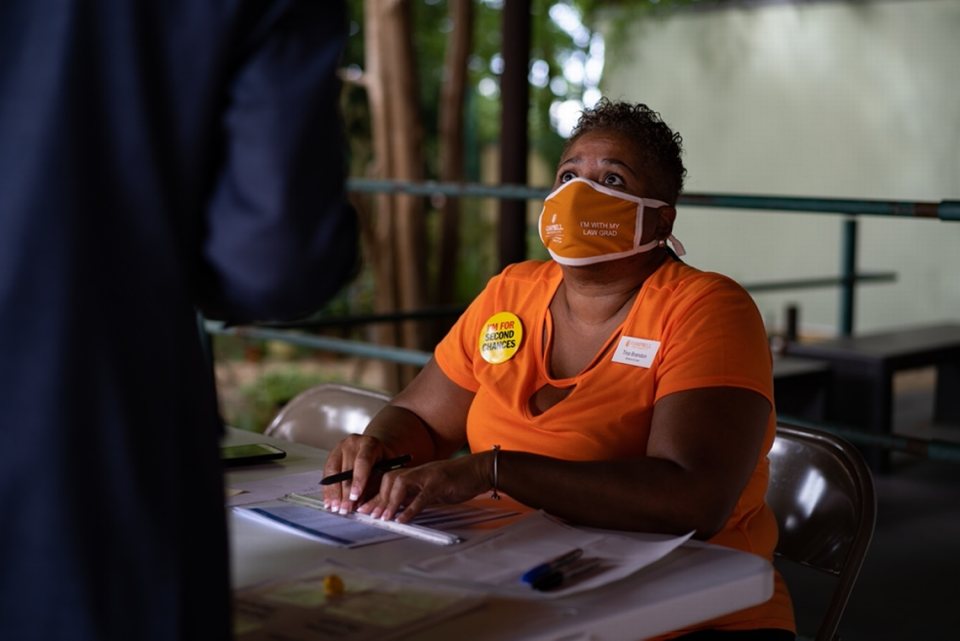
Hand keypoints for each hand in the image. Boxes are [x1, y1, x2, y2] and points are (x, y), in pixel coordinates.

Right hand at [321, 434, 394, 513]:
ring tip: (335, 507)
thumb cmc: (383, 460)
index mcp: (370, 444)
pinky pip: (326, 472)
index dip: (358, 480)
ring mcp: (340, 447)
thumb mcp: (386, 469)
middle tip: (345, 508)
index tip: (355, 496)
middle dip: (344, 492)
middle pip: (346, 468)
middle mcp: (353, 442)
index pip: (363, 461)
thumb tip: (362, 503)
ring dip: (333, 492)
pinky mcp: (332, 454)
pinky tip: (329, 501)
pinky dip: (327, 489)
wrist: (375, 449)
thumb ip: (376, 483)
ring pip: (333, 470)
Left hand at [356, 451, 493, 522]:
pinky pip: (422, 496)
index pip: (389, 481)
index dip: (376, 495)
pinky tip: (402, 520)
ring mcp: (428, 475)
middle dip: (378, 498)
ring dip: (390, 501)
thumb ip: (417, 496)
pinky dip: (411, 509)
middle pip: (390, 480)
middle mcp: (419, 472)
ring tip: (383, 517)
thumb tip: (401, 509)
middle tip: (368, 514)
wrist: (480, 469)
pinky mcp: (440, 483)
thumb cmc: (458, 480)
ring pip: (401, 484)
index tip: (365, 508)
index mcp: (416, 473)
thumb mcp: (434, 488)